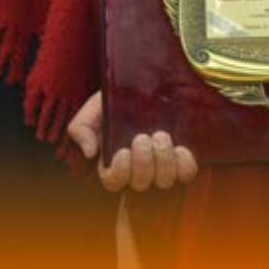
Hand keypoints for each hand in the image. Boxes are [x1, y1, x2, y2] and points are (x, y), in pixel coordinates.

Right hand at [67, 92, 198, 192]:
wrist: (144, 85)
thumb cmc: (116, 99)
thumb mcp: (93, 108)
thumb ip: (81, 128)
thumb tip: (90, 153)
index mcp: (113, 161)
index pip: (113, 182)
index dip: (119, 172)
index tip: (122, 152)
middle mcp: (138, 169)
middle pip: (140, 183)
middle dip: (143, 162)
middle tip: (143, 137)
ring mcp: (161, 166)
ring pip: (164, 180)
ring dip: (163, 161)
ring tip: (161, 136)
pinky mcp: (181, 160)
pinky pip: (186, 173)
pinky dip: (184, 164)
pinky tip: (180, 148)